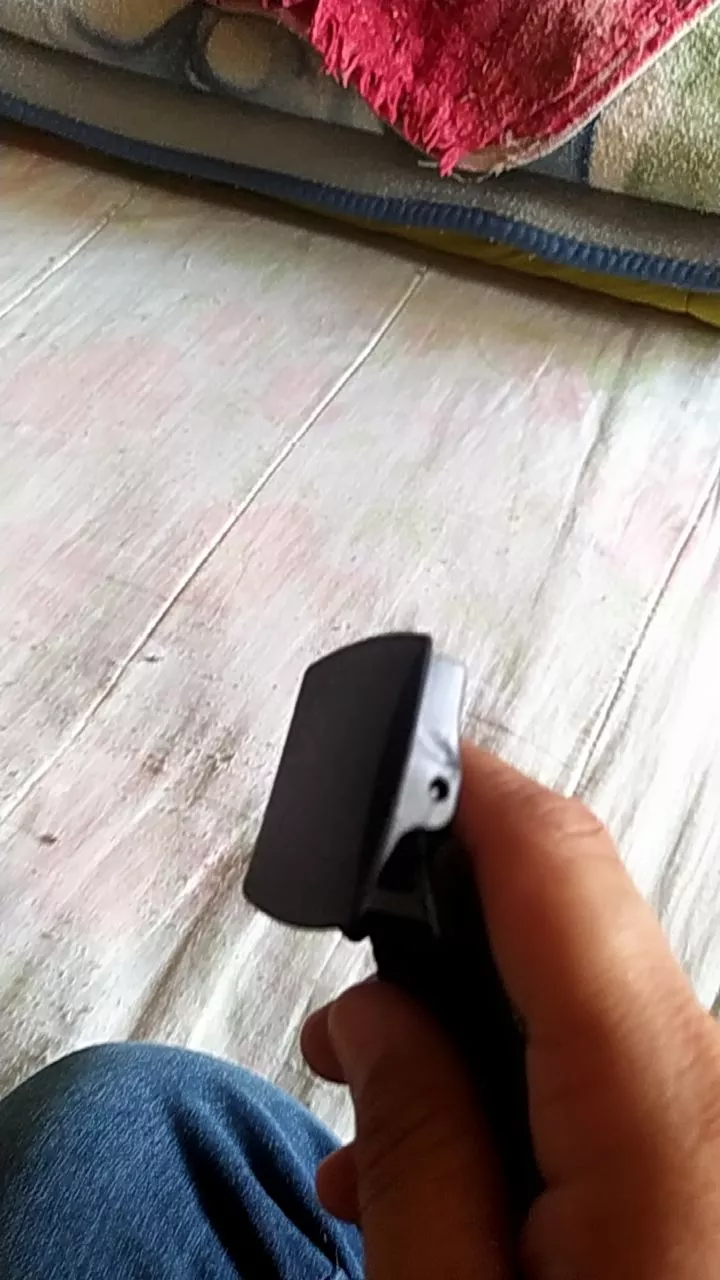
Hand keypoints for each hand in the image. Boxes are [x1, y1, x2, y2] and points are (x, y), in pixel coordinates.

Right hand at [301, 745, 719, 1278]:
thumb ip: (414, 1149)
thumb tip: (377, 1020)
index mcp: (663, 1111)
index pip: (559, 863)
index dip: (464, 787)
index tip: (392, 754)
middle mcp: (716, 1084)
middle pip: (565, 928)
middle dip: (435, 950)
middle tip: (346, 1027)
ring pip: (579, 1003)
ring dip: (467, 1037)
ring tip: (375, 1139)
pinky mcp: (711, 1149)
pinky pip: (609, 1068)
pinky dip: (523, 1089)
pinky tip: (456, 1174)